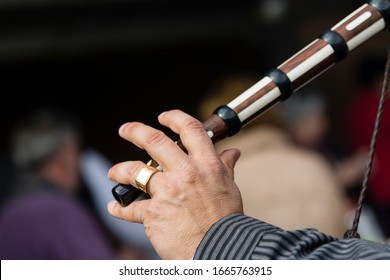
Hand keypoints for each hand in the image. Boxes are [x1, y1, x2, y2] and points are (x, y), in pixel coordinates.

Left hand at [107, 109, 242, 258]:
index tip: (163, 117)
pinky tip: (115, 207)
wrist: (219, 250)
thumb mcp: (229, 188)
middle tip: (125, 129)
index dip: (174, 118)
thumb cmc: (226, 220)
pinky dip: (119, 207)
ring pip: (134, 170)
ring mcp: (168, 192)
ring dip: (119, 170)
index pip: (190, 129)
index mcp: (206, 164)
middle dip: (134, 131)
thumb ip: (225, 167)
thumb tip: (232, 152)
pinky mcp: (154, 213)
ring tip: (114, 172)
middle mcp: (186, 173)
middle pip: (154, 141)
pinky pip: (130, 208)